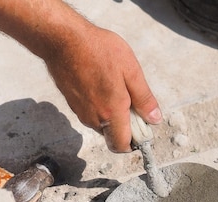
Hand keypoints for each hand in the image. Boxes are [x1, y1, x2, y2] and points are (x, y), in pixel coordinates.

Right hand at [44, 23, 161, 152]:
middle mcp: (94, 118)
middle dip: (125, 126)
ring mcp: (81, 112)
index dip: (134, 142)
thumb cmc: (98, 51)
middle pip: (113, 136)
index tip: (141, 126)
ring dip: (112, 114)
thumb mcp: (130, 71)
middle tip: (131, 101)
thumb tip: (155, 120)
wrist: (62, 39)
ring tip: (115, 87)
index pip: (122, 146)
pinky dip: (100, 106)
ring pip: (102, 124)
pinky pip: (92, 113)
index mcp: (111, 113)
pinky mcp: (72, 104)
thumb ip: (144, 99)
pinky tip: (102, 84)